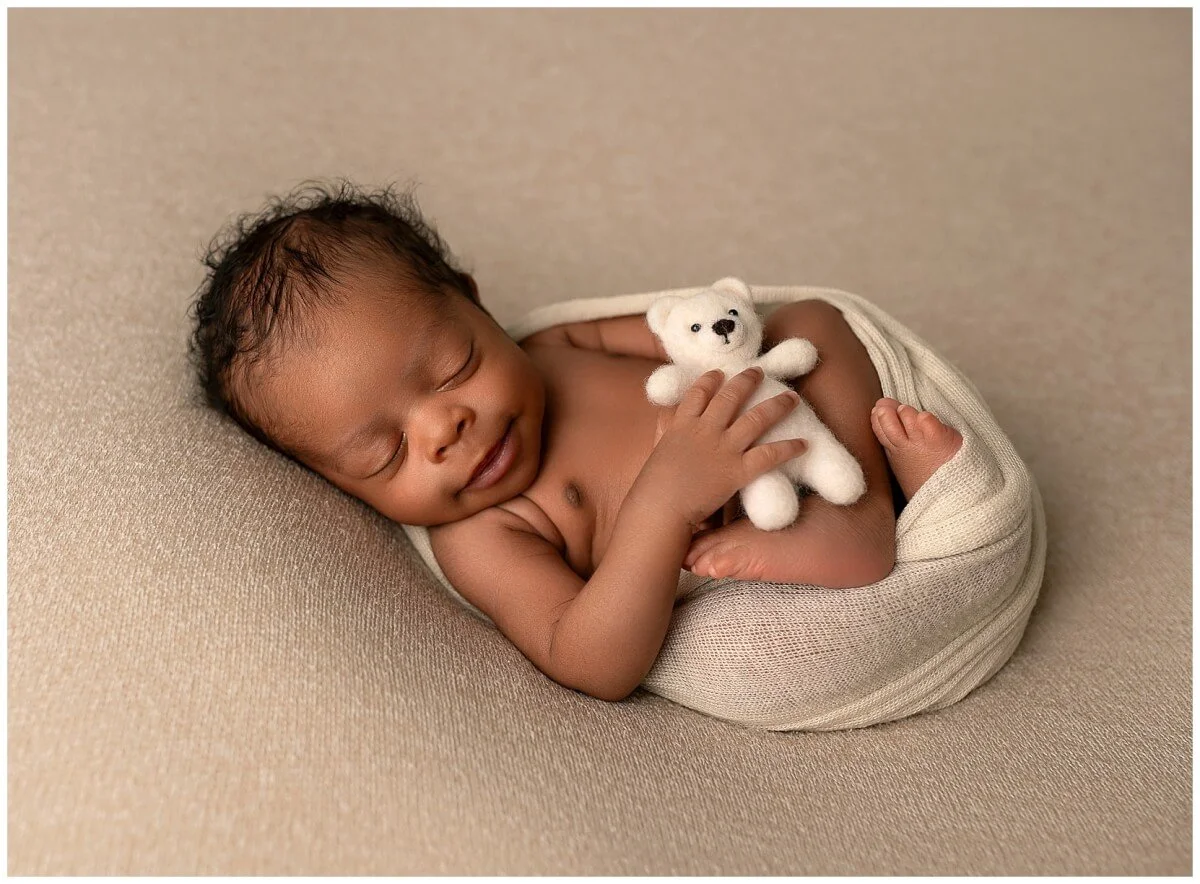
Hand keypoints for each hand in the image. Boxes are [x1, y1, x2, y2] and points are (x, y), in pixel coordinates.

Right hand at [635, 366, 808, 528]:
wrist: (659, 508)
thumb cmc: (653, 486)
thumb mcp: (658, 449)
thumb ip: (665, 430)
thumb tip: (666, 416)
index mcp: (682, 424)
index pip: (699, 392)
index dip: (711, 379)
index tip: (720, 372)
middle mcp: (705, 430)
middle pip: (731, 396)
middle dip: (747, 380)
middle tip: (759, 372)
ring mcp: (723, 448)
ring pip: (757, 418)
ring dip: (778, 405)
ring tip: (792, 397)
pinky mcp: (738, 471)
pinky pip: (770, 455)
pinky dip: (789, 448)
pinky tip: (804, 443)